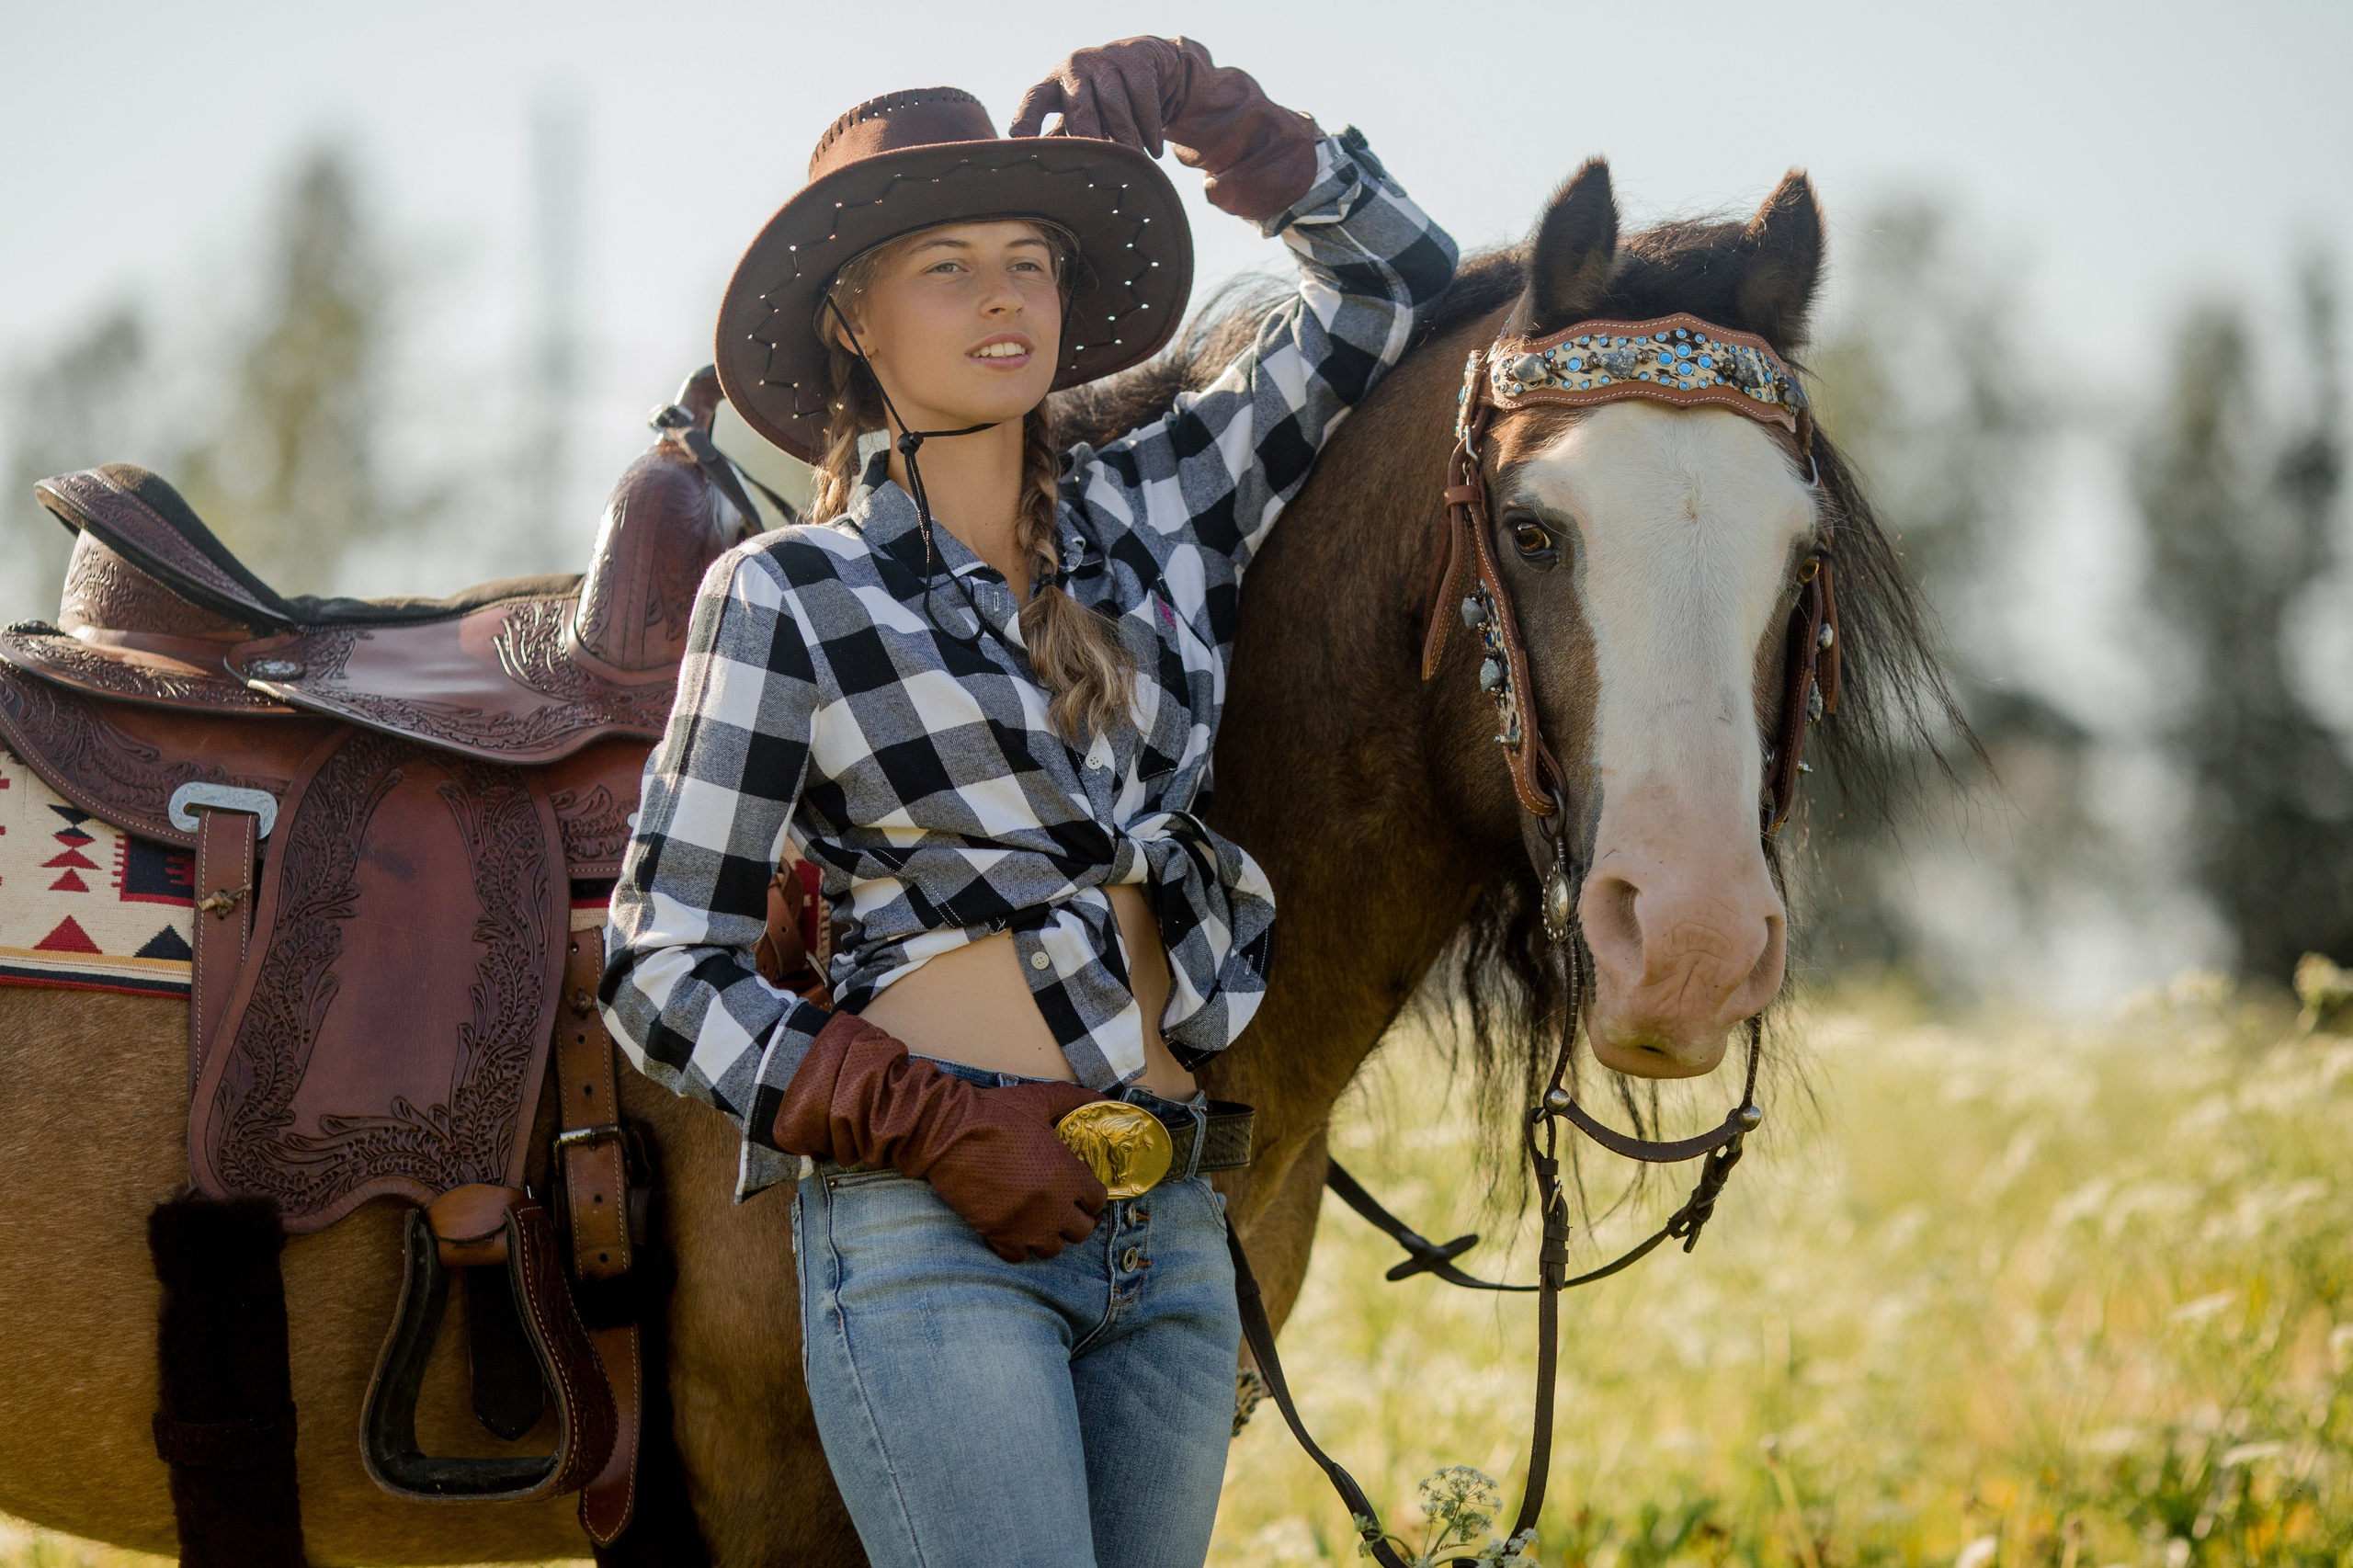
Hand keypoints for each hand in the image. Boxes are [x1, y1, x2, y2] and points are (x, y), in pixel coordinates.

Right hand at [913, 1078, 1109, 1263]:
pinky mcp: (997, 1234)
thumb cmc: (995, 1114)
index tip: (1082, 1193)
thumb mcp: (1040, 1099)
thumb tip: (1100, 1097)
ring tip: (1041, 1221)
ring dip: (1050, 1236)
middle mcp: (1053, 1205)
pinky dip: (1019, 1247)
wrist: (947, 1132)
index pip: (1098, 1200)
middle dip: (1076, 1220)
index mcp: (1068, 1173)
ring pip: (1052, 1249)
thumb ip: (1074, 1099)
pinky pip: (1019, 1257)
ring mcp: (1026, 1224)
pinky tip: (1015, 1230)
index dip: (1092, 1196)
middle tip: (1065, 1209)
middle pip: (1081, 1231)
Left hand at [1010, 35, 1186, 155]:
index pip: (1033, 100)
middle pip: (1079, 107)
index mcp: (1052, 85)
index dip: (1026, 119)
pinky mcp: (1135, 57)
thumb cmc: (1103, 105)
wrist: (1148, 66)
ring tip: (1134, 165)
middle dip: (1087, 137)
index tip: (1018, 140)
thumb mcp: (1080, 120)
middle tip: (1094, 165)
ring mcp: (1104, 59)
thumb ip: (1066, 144)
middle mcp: (1074, 68)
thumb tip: (1052, 188)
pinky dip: (1149, 126)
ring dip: (1126, 139)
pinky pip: (1143, 96)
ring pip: (1115, 105)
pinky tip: (1153, 150)